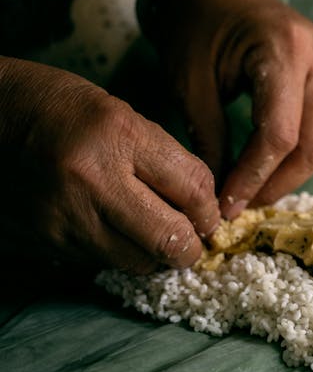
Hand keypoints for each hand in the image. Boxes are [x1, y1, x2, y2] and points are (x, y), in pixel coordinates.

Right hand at [0, 58, 219, 272]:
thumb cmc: (61, 109)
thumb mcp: (122, 115)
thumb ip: (166, 161)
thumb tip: (204, 210)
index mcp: (119, 136)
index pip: (193, 189)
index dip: (210, 210)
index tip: (207, 215)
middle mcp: (91, 180)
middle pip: (169, 240)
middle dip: (189, 247)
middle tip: (189, 240)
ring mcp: (64, 216)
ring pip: (136, 262)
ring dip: (152, 255)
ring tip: (148, 234)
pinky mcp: (44, 240)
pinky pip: (99, 263)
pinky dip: (115, 253)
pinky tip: (109, 230)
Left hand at [147, 0, 312, 219]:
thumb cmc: (196, 23)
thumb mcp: (190, 81)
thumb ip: (209, 138)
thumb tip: (218, 198)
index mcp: (284, 50)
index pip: (279, 134)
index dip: (254, 177)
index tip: (227, 205)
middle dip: (277, 184)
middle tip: (241, 206)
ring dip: (287, 175)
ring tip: (250, 193)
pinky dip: (292, 156)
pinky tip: (263, 170)